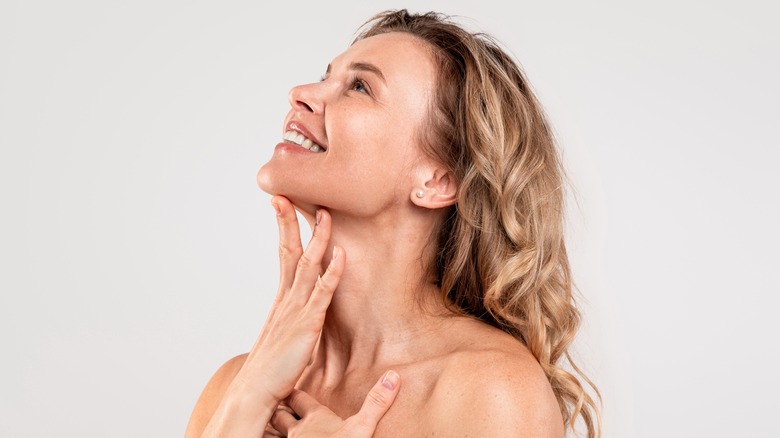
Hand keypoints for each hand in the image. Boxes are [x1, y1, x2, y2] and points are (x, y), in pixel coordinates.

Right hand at [233, 196, 344, 402]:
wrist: (255, 393)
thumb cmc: (269, 371)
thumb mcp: (281, 338)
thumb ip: (290, 321)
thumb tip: (296, 315)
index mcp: (281, 300)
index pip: (283, 255)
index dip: (284, 229)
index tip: (282, 204)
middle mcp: (287, 299)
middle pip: (289, 251)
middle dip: (290, 222)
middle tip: (287, 194)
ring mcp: (296, 310)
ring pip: (308, 265)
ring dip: (318, 238)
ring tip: (325, 214)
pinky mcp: (307, 325)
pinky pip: (323, 293)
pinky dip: (333, 272)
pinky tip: (341, 255)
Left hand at [269, 370, 401, 437]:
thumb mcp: (362, 428)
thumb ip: (375, 403)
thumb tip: (393, 375)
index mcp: (315, 418)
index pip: (298, 398)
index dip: (293, 390)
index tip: (288, 381)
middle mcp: (298, 431)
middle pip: (280, 414)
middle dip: (278, 407)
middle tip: (275, 401)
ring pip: (272, 433)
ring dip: (271, 428)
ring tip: (268, 424)